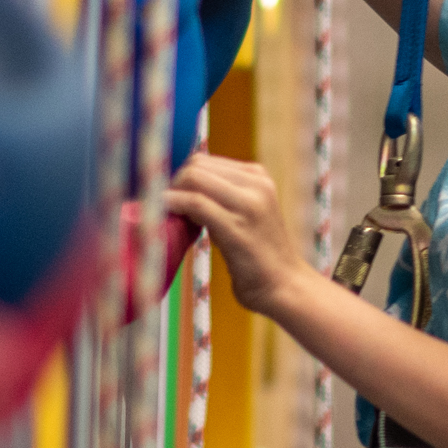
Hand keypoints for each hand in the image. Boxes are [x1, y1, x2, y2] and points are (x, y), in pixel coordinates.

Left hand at [167, 153, 309, 316]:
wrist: (284, 286)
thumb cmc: (257, 254)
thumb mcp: (243, 213)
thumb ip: (219, 196)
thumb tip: (178, 187)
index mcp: (257, 176)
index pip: (204, 161)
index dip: (180, 179)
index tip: (171, 200)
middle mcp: (256, 184)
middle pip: (196, 166)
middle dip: (173, 184)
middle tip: (164, 210)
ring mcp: (249, 205)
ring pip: (193, 179)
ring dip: (170, 195)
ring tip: (167, 218)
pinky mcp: (237, 228)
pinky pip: (195, 204)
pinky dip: (173, 206)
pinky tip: (163, 217)